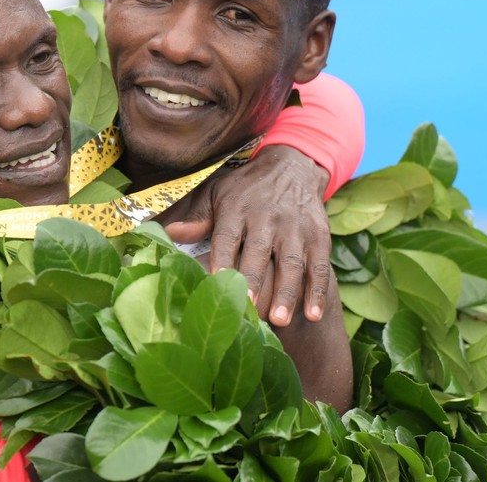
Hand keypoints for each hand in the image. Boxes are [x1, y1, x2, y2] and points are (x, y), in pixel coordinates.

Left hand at [164, 145, 331, 326]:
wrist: (292, 166)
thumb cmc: (245, 189)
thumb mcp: (217, 193)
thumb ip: (196, 218)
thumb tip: (166, 233)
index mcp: (236, 210)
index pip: (227, 236)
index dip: (222, 258)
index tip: (216, 280)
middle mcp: (266, 219)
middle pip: (259, 252)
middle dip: (254, 280)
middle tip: (248, 308)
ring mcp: (294, 228)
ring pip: (292, 262)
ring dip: (287, 292)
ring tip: (279, 320)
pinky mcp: (318, 236)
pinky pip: (320, 266)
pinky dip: (317, 290)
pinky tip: (313, 315)